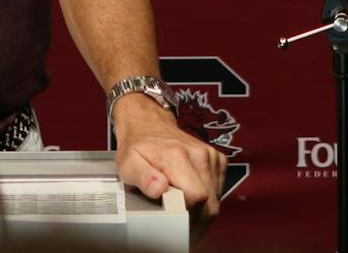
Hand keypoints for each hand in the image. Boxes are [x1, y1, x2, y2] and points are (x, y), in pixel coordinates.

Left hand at [112, 96, 225, 233]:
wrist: (149, 123)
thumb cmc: (138, 146)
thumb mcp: (128, 163)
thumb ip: (142, 178)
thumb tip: (159, 189)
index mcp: (177, 156)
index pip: (196, 197)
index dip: (185, 213)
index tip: (173, 217)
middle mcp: (199, 154)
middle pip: (209, 203)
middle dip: (195, 218)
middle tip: (178, 223)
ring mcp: (211, 156)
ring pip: (215, 200)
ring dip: (202, 211)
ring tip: (182, 208)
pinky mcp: (218, 159)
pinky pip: (218, 190)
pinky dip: (208, 199)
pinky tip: (191, 195)